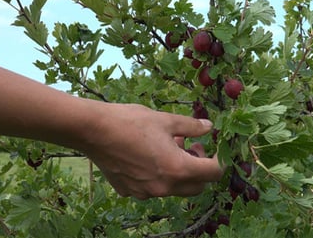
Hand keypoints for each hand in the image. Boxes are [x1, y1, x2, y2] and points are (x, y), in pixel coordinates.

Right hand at [77, 102, 223, 199]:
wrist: (93, 131)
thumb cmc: (131, 122)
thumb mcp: (166, 120)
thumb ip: (191, 126)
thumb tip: (209, 127)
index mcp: (178, 168)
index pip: (213, 173)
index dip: (219, 160)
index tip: (213, 149)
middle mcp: (164, 187)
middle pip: (197, 187)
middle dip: (199, 169)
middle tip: (189, 147)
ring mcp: (146, 192)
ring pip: (174, 189)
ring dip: (179, 173)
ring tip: (166, 149)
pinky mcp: (130, 191)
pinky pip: (153, 188)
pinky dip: (157, 176)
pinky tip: (146, 157)